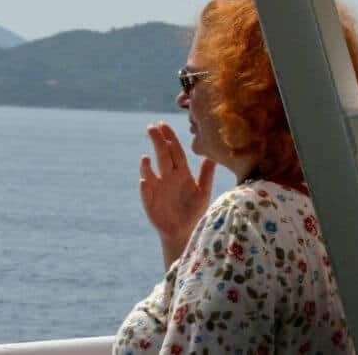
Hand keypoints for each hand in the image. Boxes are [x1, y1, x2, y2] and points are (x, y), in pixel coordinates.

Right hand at [140, 122, 215, 261]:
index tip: (163, 124)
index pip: (175, 152)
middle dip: (157, 142)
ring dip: (147, 166)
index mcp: (181, 173)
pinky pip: (147, 194)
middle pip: (162, 156)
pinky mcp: (150, 202)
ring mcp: (157, 189)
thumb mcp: (203, 192)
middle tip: (151, 127)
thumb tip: (213, 155)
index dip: (170, 138)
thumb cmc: (194, 211)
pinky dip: (145, 188)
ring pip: (151, 173)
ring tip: (146, 158)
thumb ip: (207, 174)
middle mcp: (167, 178)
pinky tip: (145, 181)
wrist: (185, 232)